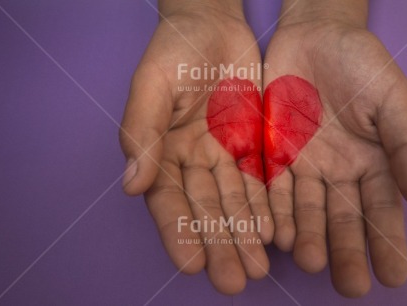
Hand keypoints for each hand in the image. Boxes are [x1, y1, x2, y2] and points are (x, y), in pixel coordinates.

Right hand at [119, 0, 272, 294]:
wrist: (213, 25)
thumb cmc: (174, 50)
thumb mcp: (152, 85)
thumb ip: (142, 133)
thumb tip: (132, 185)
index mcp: (161, 151)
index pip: (168, 201)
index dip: (180, 234)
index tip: (193, 266)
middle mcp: (191, 160)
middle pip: (206, 209)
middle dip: (220, 245)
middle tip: (236, 281)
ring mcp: (223, 154)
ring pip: (236, 201)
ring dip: (246, 234)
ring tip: (260, 267)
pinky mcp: (251, 144)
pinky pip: (260, 179)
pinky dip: (267, 206)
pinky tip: (274, 232)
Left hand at [263, 0, 406, 296]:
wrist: (312, 35)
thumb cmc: (360, 63)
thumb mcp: (392, 98)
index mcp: (373, 162)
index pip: (382, 210)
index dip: (388, 242)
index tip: (392, 277)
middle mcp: (338, 172)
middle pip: (341, 218)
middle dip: (345, 250)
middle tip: (349, 285)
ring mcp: (304, 165)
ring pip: (305, 209)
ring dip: (306, 236)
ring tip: (309, 261)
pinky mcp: (273, 153)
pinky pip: (272, 187)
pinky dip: (274, 209)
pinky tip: (276, 233)